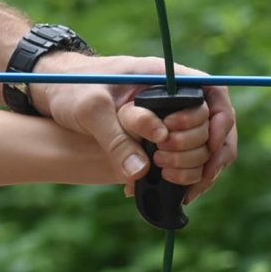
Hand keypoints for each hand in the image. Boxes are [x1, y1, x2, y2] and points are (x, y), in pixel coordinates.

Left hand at [29, 51, 237, 202]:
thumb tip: (142, 172)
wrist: (50, 90)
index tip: (209, 147)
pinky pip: (182, 159)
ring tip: (176, 188)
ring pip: (202, 147)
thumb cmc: (69, 86)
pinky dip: (181, 177)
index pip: (213, 94)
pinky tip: (168, 194)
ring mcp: (166, 118)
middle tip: (169, 168)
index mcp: (164, 77)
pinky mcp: (154, 138)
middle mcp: (171, 97)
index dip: (220, 122)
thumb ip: (115, 138)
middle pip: (214, 125)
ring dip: (196, 170)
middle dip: (202, 152)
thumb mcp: (89, 110)